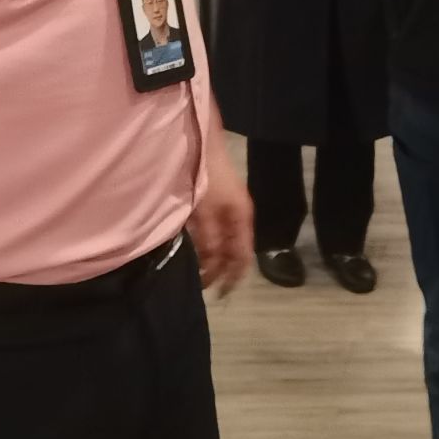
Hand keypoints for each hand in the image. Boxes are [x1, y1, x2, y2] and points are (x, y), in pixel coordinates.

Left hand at [188, 144, 252, 295]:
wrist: (202, 143)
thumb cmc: (206, 177)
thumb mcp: (205, 212)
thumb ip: (209, 239)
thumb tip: (209, 264)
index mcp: (242, 219)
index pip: (243, 257)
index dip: (232, 278)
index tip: (219, 294)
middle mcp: (239, 217)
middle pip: (235, 251)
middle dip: (221, 270)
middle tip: (202, 285)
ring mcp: (229, 209)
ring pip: (225, 242)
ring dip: (213, 258)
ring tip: (196, 270)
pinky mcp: (218, 203)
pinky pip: (216, 232)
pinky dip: (207, 244)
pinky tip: (194, 248)